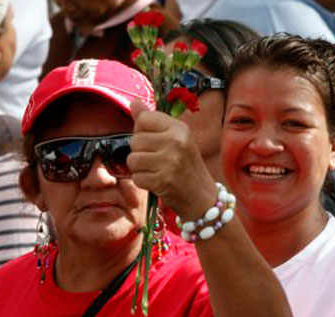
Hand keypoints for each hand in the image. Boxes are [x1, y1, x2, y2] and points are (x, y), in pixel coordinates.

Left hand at [127, 99, 216, 220]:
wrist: (202, 197)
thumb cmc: (186, 165)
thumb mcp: (175, 138)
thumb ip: (152, 120)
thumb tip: (133, 102)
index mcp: (179, 128)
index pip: (144, 119)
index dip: (142, 131)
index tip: (154, 141)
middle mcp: (176, 142)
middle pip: (135, 140)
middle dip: (141, 152)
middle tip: (157, 160)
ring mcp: (170, 162)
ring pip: (132, 160)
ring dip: (140, 169)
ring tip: (156, 171)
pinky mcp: (163, 181)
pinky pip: (137, 178)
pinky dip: (143, 182)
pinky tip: (157, 182)